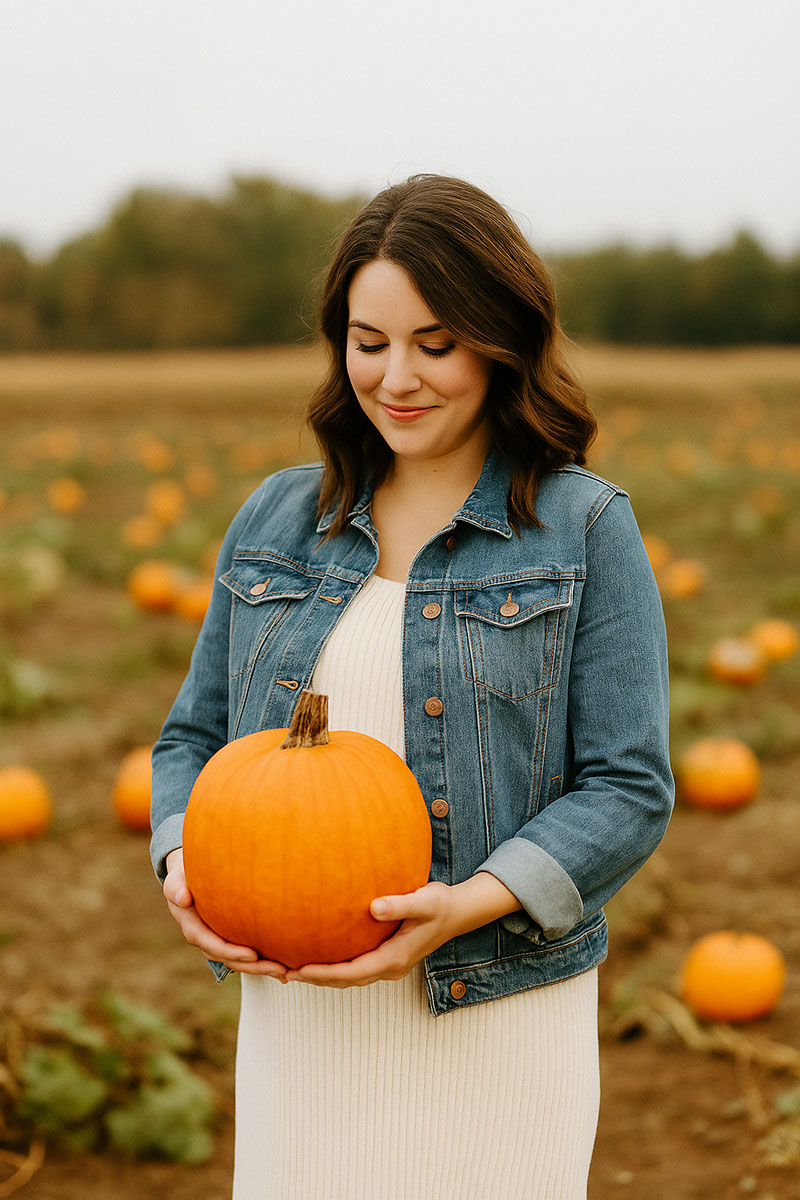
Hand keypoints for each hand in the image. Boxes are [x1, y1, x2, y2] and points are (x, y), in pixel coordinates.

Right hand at [162, 848, 288, 978]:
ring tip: (287, 972)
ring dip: (263, 968)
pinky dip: (263, 961)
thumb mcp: (176, 880)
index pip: (213, 945)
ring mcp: (219, 942)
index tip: (252, 955)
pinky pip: (246, 955)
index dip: (232, 952)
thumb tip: (182, 898)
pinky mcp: (230, 939)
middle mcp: (207, 941)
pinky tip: (285, 967)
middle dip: (255, 967)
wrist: (188, 879)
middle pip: (231, 959)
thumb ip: (176, 887)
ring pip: (241, 962)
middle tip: (280, 970)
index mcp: (194, 929)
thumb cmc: (183, 877)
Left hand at [285, 873, 520, 988]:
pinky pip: (355, 966)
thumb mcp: (424, 900)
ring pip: (349, 976)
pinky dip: (335, 965)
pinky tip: (320, 952)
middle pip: (345, 980)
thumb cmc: (441, 903)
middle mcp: (389, 967)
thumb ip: (400, 904)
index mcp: (394, 958)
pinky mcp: (387, 956)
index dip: (324, 974)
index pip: (352, 972)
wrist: (460, 911)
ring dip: (322, 975)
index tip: (298, 971)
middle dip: (314, 979)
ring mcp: (389, 964)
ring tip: (291, 968)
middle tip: (282, 973)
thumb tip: (373, 907)